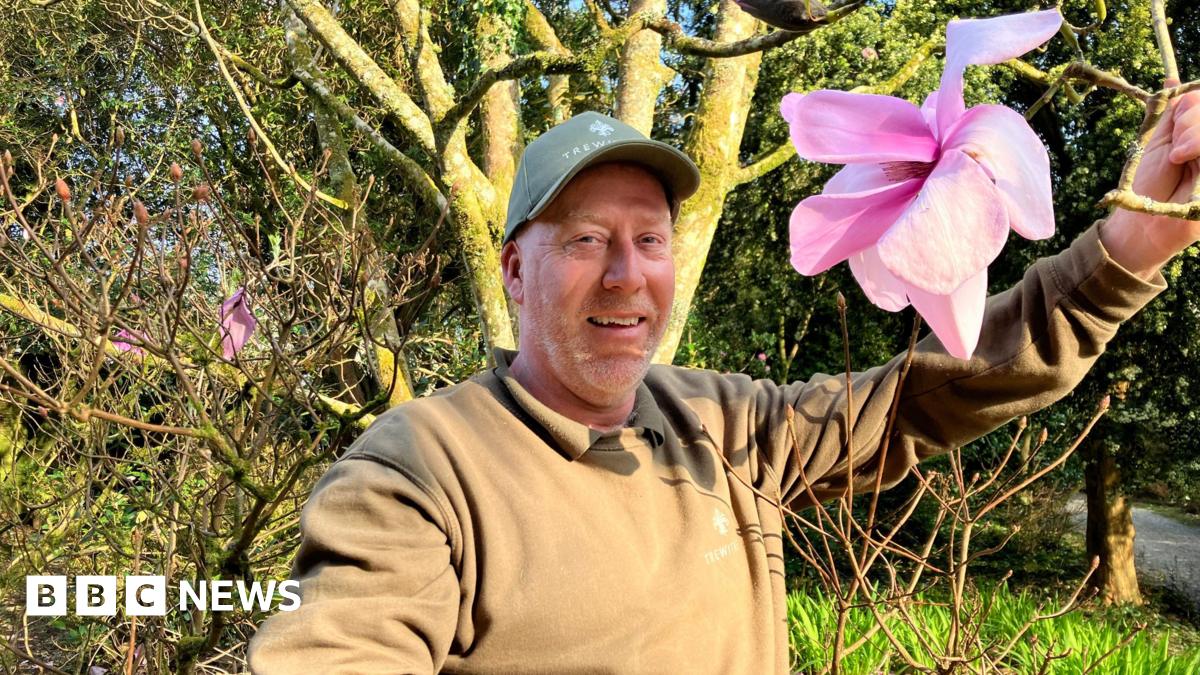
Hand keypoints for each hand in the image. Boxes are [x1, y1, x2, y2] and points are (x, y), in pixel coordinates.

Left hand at [1102, 78, 1199, 278]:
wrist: (1143, 222)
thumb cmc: (1148, 185)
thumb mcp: (1159, 141)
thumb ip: (1171, 113)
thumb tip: (1171, 79)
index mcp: (1198, 133)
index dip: (1195, 103)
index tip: (1178, 111)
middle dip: (1193, 119)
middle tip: (1176, 145)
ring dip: (1196, 135)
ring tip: (1179, 157)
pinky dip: (1199, 147)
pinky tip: (1187, 160)